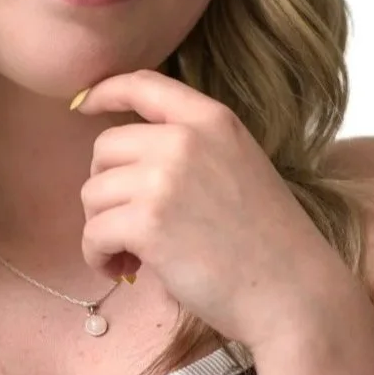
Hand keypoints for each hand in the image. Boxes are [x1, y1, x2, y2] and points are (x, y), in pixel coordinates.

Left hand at [73, 69, 337, 351]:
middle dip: (106, 188)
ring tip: (129, 255)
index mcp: (212, 119)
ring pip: (92, 193)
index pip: (143, 84)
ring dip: (101, 228)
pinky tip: (123, 270)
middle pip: (105, 147)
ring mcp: (164, 179)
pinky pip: (93, 233)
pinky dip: (98, 256)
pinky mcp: (147, 223)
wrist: (292, 291)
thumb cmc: (266, 240)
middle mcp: (184, 140)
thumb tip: (127, 156)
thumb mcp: (239, 164)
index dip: (104, 90)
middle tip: (128, 224)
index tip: (81, 104)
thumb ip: (191, 147)